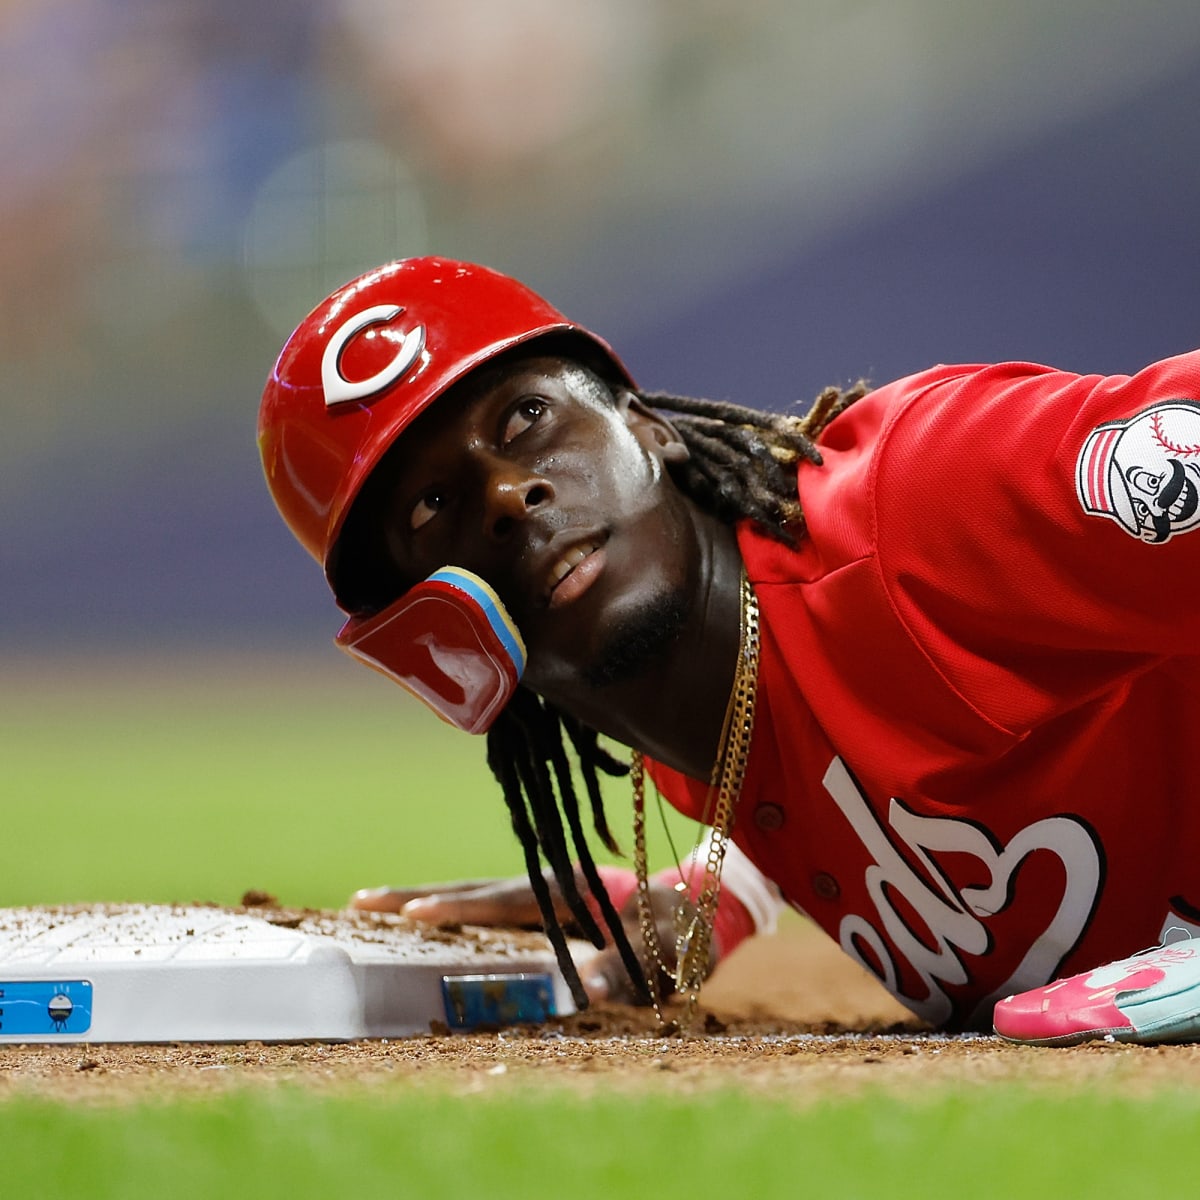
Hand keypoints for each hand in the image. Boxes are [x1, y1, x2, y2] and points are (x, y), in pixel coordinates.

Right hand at [350, 871, 706, 1005]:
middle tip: (361, 902)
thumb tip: (586, 989)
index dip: (455, 908)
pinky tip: (425, 916)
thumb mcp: (662, 951)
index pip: (502, 899)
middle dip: (417, 896)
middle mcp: (548, 881)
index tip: (408, 914)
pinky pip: (487, 903)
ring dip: (426, 897)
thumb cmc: (680, 929)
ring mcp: (542, 888)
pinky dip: (450, 906)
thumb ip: (625, 968)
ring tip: (374, 904)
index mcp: (569, 887)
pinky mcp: (542, 902)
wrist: (699, 904)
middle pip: (472, 888)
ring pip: (474, 892)